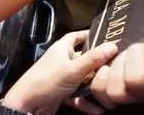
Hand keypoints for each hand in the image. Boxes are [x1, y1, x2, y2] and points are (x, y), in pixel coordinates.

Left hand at [2, 31, 118, 114]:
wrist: (27, 105)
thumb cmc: (48, 81)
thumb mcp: (73, 69)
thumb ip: (93, 59)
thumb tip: (113, 45)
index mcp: (62, 48)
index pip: (77, 36)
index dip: (90, 35)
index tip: (106, 37)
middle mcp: (62, 61)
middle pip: (83, 58)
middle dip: (98, 63)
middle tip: (116, 65)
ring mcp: (61, 78)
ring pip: (82, 79)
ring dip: (94, 85)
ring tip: (109, 87)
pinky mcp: (61, 93)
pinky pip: (77, 96)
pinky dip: (86, 102)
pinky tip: (98, 109)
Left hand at [90, 36, 143, 108]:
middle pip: (137, 82)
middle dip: (133, 54)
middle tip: (139, 45)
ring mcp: (138, 99)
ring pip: (117, 91)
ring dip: (117, 66)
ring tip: (124, 54)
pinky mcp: (118, 96)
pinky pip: (102, 92)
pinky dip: (101, 76)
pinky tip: (109, 65)